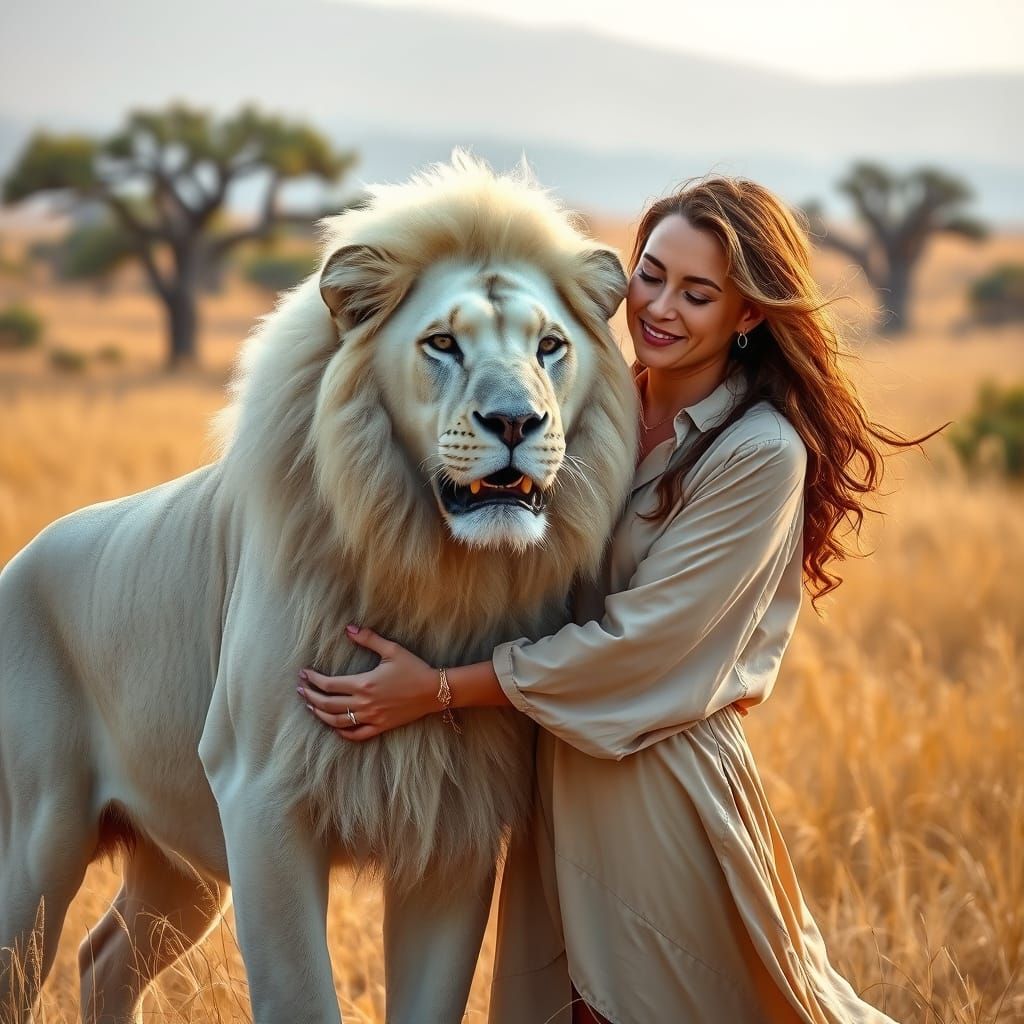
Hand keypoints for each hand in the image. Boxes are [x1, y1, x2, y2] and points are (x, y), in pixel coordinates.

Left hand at [297, 625, 438, 740]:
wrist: (434, 691)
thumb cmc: (414, 668)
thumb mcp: (392, 649)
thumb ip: (368, 639)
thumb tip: (348, 628)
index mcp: (364, 683)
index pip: (329, 684)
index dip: (313, 679)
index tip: (304, 673)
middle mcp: (364, 703)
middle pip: (328, 704)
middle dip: (310, 697)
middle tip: (301, 690)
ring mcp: (372, 717)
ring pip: (338, 721)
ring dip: (321, 715)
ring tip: (311, 707)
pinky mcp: (381, 727)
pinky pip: (357, 734)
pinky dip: (343, 733)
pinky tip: (335, 727)